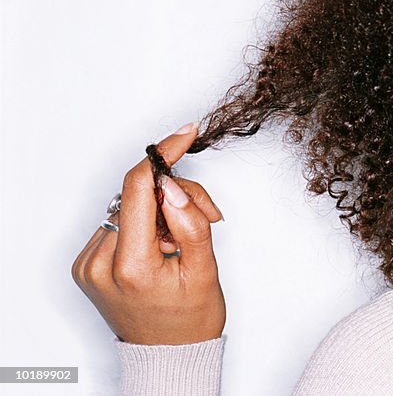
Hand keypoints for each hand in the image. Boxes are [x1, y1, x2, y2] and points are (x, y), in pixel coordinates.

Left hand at [72, 123, 225, 344]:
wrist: (168, 354)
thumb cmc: (190, 319)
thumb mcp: (205, 270)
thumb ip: (191, 223)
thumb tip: (175, 186)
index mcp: (129, 265)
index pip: (138, 188)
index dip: (163, 155)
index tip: (186, 134)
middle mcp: (99, 262)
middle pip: (139, 194)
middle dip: (178, 193)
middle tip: (209, 215)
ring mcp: (88, 263)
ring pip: (131, 204)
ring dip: (164, 208)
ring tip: (186, 237)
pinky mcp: (87, 262)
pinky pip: (121, 220)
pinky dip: (147, 222)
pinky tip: (165, 242)